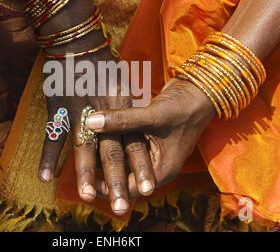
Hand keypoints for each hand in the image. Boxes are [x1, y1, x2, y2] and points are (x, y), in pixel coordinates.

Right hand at [38, 41, 155, 215]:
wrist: (78, 41)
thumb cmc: (103, 62)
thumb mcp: (123, 82)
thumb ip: (128, 109)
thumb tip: (136, 130)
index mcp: (122, 107)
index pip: (134, 142)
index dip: (141, 166)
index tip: (149, 190)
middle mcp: (104, 110)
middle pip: (112, 150)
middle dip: (117, 180)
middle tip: (123, 207)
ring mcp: (80, 110)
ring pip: (84, 147)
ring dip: (85, 174)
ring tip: (88, 197)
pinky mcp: (59, 107)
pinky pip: (52, 136)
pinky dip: (47, 157)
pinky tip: (45, 178)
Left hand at [85, 77, 215, 198]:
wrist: (198, 91)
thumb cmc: (181, 106)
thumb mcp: (151, 115)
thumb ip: (121, 120)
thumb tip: (89, 121)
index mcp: (162, 169)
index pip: (130, 188)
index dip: (107, 186)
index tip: (86, 180)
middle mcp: (157, 166)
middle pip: (125, 177)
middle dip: (104, 174)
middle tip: (80, 169)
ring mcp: (153, 153)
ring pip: (125, 162)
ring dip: (107, 157)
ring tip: (84, 152)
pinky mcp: (149, 140)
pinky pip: (128, 148)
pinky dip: (114, 143)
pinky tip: (97, 137)